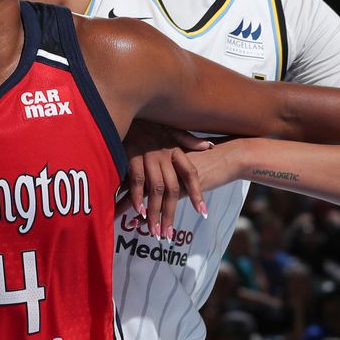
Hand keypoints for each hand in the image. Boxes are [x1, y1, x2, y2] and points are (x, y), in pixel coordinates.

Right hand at [120, 120, 209, 239]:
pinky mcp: (131, 156)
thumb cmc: (150, 121)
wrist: (129, 105)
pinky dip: (138, 196)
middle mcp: (164, 154)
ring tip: (156, 230)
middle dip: (171, 212)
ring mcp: (148, 156)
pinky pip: (137, 180)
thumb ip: (189, 140)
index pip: (190, 174)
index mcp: (175, 149)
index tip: (202, 213)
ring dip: (156, 211)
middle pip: (172, 189)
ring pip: (156, 188)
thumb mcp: (172, 128)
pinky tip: (139, 212)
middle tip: (170, 233)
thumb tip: (210, 146)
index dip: (197, 193)